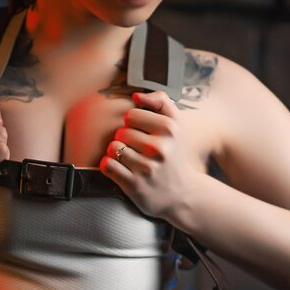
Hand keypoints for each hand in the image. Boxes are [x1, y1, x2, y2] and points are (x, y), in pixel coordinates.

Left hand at [99, 90, 197, 221]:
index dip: (133, 123)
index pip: (131, 115)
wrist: (182, 194)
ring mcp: (146, 169)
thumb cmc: (174, 155)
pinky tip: (121, 168)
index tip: (142, 132)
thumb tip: (135, 95)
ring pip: (112, 148)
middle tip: (137, 149)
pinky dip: (109, 166)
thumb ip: (161, 102)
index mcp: (170, 129)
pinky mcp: (134, 185)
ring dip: (117, 153)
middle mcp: (159, 149)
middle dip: (125, 139)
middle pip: (120, 132)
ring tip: (130, 159)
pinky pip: (107, 165)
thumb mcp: (176, 126)